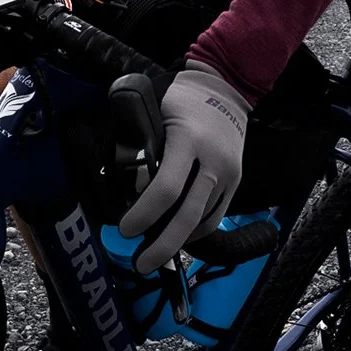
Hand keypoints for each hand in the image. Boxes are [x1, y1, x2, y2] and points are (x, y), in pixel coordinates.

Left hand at [117, 62, 249, 272]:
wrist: (227, 87)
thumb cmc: (181, 97)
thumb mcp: (154, 109)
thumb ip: (138, 141)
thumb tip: (113, 178)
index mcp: (188, 140)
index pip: (166, 188)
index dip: (144, 215)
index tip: (125, 229)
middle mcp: (212, 160)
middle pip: (187, 215)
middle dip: (162, 246)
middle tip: (140, 263)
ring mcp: (228, 173)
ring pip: (203, 221)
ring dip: (177, 241)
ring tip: (153, 253)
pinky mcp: (236, 181)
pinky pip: (215, 217)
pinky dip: (195, 231)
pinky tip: (177, 237)